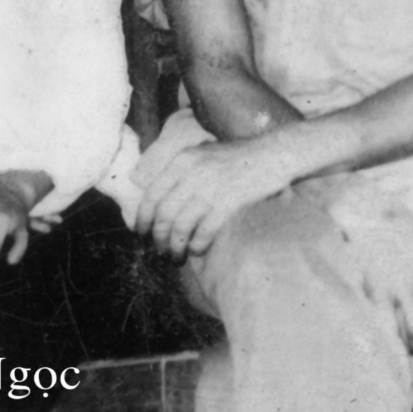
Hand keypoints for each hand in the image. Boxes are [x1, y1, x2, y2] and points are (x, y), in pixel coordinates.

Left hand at [135, 138, 294, 259]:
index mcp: (181, 161)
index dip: (142, 217)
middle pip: (164, 213)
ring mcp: (210, 188)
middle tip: (157, 249)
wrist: (273, 155)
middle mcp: (191, 173)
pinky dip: (198, 244)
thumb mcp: (201, 155)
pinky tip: (196, 251)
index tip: (140, 232)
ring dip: (175, 246)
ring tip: (175, 257)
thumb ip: (179, 171)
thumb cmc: (236, 158)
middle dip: (157, 236)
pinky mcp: (229, 202)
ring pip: (182, 225)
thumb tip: (155, 197)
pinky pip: (205, 230)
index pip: (152, 193)